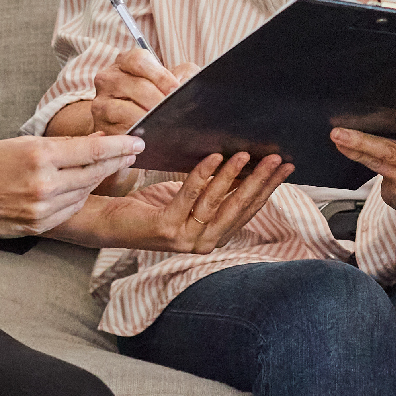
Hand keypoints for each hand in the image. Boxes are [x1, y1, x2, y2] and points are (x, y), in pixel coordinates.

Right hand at [0, 134, 143, 237]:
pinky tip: (83, 187)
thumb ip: (58, 146)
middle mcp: (44, 185)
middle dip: (117, 161)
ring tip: (112, 166)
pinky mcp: (37, 227)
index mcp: (38, 156)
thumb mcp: (18, 143)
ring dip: (100, 179)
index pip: (92, 150)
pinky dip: (79, 197)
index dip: (120, 145)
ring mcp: (41, 209)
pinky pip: (70, 210)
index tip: (138, 140)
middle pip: (95, 172)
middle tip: (134, 151)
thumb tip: (94, 142)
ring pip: (85, 192)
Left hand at [55, 151, 295, 252]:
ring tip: (245, 153)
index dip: (269, 187)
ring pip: (216, 203)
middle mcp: (203, 242)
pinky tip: (211, 157)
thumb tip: (248, 163)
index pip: (249, 209)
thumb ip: (218, 189)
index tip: (286, 166)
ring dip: (233, 176)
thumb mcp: (192, 195)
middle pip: (238, 207)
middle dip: (260, 181)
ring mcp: (185, 239)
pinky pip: (188, 197)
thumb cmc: (151, 206)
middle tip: (276, 158)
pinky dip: (201, 176)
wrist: (109, 221)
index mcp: (214, 235)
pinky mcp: (165, 230)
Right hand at [88, 47, 201, 134]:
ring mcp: (100, 102)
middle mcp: (108, 78)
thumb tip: (185, 83)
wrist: (133, 120)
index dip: (160, 76)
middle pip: (136, 86)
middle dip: (158, 102)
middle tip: (173, 113)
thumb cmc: (156, 96)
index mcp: (125, 61)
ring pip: (124, 110)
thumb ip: (185, 74)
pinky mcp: (100, 125)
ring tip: (162, 126)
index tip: (175, 91)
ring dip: (146, 120)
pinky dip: (134, 136)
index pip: (139, 60)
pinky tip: (147, 139)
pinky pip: (117, 131)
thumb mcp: (172, 79)